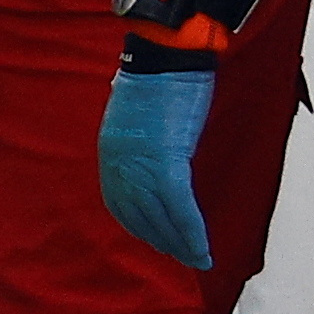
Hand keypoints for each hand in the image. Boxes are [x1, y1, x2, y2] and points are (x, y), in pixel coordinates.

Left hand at [99, 58, 215, 269]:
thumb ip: (143, 139)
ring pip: (160, 219)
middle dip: (160, 240)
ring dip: (179, 244)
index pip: (121, 202)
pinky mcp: (166, 164)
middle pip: (139, 216)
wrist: (165, 54)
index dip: (140, 224)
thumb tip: (159, 149)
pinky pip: (180, 209)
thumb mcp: (138, 113)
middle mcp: (119, 165)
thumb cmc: (158, 73)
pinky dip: (192, 232)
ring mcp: (141, 166)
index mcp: (111, 151)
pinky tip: (202, 249)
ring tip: (195, 259)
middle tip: (180, 257)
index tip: (157, 238)